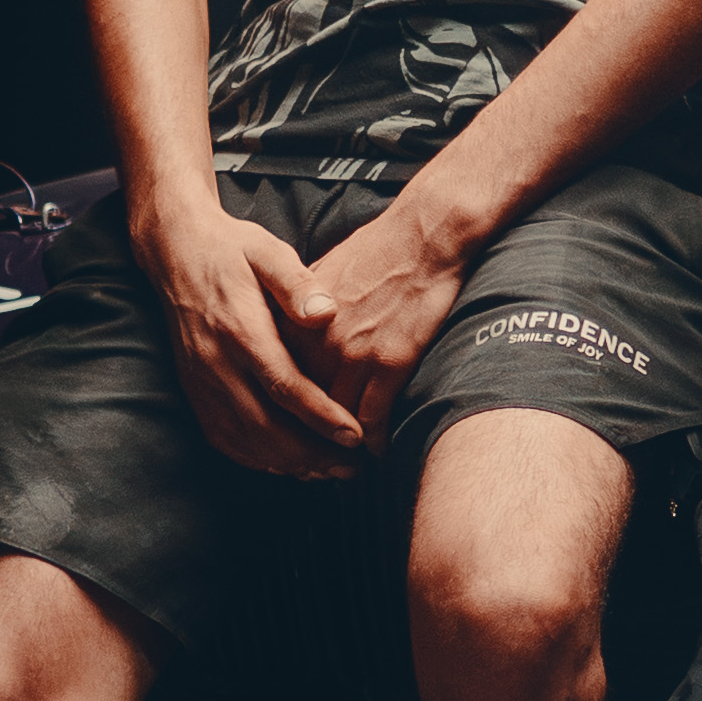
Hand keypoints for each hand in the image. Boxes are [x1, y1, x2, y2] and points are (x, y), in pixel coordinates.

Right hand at [153, 200, 367, 479]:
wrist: (176, 252)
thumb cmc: (233, 249)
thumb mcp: (268, 251)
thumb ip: (297, 282)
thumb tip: (326, 313)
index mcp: (240, 329)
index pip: (284, 385)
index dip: (321, 417)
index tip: (355, 437)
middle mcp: (216, 362)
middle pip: (264, 425)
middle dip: (311, 454)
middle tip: (352, 468)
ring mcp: (201, 381)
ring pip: (243, 439)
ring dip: (287, 463)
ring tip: (328, 472)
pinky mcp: (194, 390)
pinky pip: (223, 437)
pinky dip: (256, 459)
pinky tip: (287, 464)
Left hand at [287, 194, 479, 443]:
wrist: (423, 235)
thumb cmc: (374, 250)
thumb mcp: (318, 275)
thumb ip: (297, 312)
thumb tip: (287, 333)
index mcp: (297, 322)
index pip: (278, 379)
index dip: (279, 411)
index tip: (283, 431)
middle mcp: (318, 342)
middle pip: (300, 406)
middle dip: (304, 439)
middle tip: (310, 464)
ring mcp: (353, 353)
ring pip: (335, 418)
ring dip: (338, 447)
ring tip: (342, 465)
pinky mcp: (390, 361)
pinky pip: (374, 415)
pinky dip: (374, 438)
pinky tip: (376, 449)